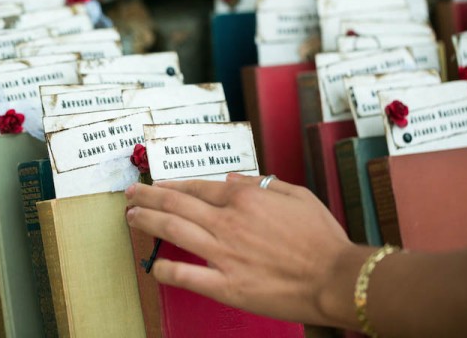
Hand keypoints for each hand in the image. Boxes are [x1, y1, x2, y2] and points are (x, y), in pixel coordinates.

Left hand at [125, 173, 362, 327]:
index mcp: (245, 199)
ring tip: (131, 217)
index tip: (158, 184)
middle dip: (148, 195)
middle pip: (177, 203)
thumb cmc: (320, 236)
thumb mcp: (296, 195)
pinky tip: (154, 264)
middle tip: (130, 193)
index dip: (173, 184)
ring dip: (148, 221)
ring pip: (175, 230)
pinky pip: (187, 276)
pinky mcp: (227, 286)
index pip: (198, 187)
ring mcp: (224, 254)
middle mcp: (228, 222)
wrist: (335, 277)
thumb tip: (229, 181)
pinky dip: (166, 269)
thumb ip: (261, 183)